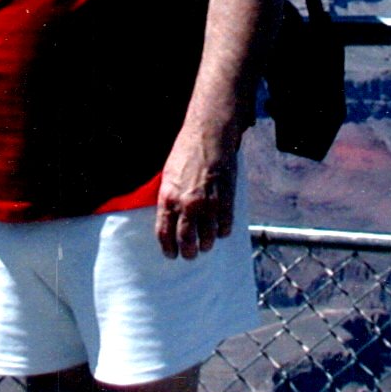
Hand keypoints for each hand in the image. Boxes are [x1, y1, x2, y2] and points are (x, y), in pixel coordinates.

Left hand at [155, 127, 238, 260]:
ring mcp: (208, 204)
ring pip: (208, 238)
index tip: (171, 254)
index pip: (164, 234)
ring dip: (206, 245)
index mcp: (168, 198)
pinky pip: (224, 227)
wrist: (209, 136)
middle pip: (186, 241)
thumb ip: (169, 199)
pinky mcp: (226, 201)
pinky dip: (222, 232)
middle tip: (190, 255)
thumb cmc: (186, 153)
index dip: (168, 248)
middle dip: (188, 252)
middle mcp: (187, 205)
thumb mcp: (168, 176)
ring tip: (206, 245)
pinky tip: (220, 231)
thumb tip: (170, 220)